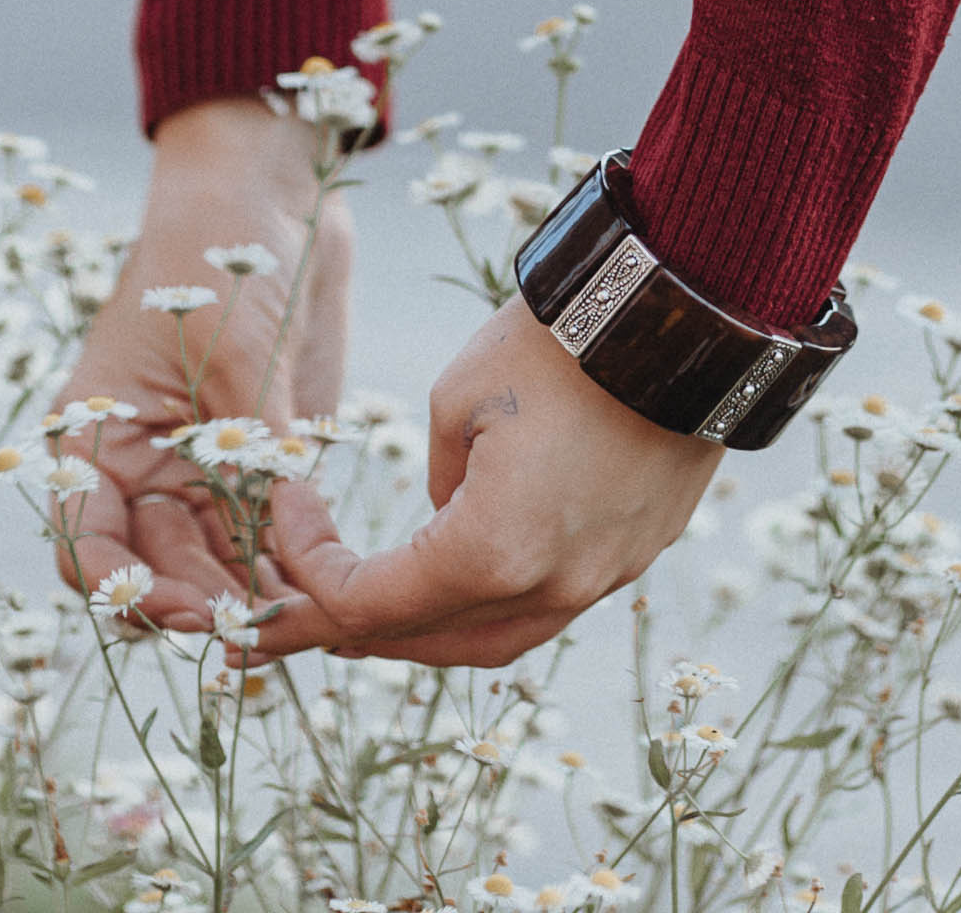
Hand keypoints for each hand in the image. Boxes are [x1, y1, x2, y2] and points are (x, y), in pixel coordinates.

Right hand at [53, 96, 349, 629]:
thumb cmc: (217, 249)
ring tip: (301, 621)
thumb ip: (253, 444)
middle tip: (262, 627)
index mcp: (94, 433)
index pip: (85, 543)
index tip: (183, 609)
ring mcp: (203, 469)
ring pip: (213, 569)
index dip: (126, 591)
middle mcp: (142, 466)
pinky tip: (323, 591)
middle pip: (156, 571)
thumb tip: (283, 536)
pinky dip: (287, 569)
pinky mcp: (263, 464)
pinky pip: (264, 540)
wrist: (267, 189)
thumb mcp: (229, 348)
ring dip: (249, 597)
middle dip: (203, 603)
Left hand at [248, 295, 719, 666]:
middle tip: (289, 606)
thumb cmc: (556, 345)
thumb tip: (447, 519)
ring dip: (421, 627)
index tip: (283, 517)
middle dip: (349, 626)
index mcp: (494, 554)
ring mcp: (601, 582)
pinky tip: (451, 578)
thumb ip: (439, 482)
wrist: (677, 318)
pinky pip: (544, 605)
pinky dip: (485, 603)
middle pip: (428, 641)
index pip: (373, 603)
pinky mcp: (632, 557)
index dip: (311, 569)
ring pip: (492, 639)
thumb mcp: (458, 399)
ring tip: (360, 610)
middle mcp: (552, 590)